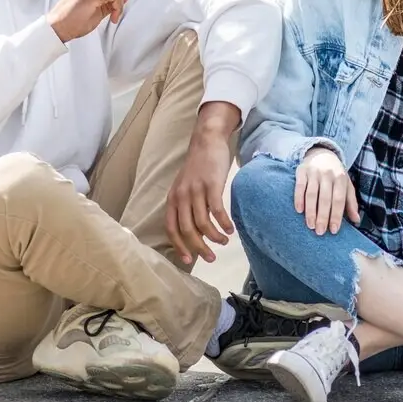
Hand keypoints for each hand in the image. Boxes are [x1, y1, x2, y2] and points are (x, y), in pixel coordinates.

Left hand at [166, 102, 239, 265]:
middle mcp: (181, 196)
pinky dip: (224, 223)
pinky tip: (231, 229)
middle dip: (199, 247)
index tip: (188, 260)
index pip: (172, 228)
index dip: (179, 246)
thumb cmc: (198, 166)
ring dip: (214, 237)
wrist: (206, 141)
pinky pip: (217, 211)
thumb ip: (185, 205)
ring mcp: (196, 190)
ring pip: (203, 223)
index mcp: (173, 199)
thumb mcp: (184, 186)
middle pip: (187, 230)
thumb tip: (193, 230)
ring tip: (224, 242)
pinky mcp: (212, 185)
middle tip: (210, 258)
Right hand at [295, 145, 358, 235]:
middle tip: (320, 232)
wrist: (321, 153)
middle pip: (325, 198)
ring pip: (311, 194)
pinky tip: (299, 210)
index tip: (334, 230)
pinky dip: (298, 198)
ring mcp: (314, 172)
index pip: (339, 200)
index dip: (336, 215)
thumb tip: (356, 220)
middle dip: (323, 217)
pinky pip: (299, 186)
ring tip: (310, 225)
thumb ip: (351, 202)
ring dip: (310, 211)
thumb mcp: (346, 185)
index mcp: (341, 178)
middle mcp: (328, 174)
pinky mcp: (301, 171)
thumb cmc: (335, 175)